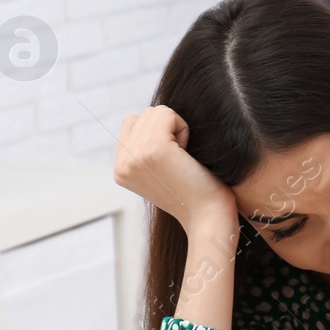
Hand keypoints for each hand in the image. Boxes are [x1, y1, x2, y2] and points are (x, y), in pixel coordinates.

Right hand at [114, 106, 238, 234]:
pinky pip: (167, 113)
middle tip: (179, 161)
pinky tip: (186, 154)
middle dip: (166, 130)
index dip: (158, 133)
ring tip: (182, 158)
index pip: (131, 123)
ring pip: (154, 112)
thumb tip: (153, 115)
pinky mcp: (153, 149)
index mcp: (121, 169)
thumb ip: (146, 148)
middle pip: (143, 115)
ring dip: (175, 128)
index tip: (171, 161)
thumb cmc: (196, 193)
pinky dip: (183, 128)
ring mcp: (134, 156)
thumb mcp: (161, 170)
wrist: (209, 217)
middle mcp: (121, 164)